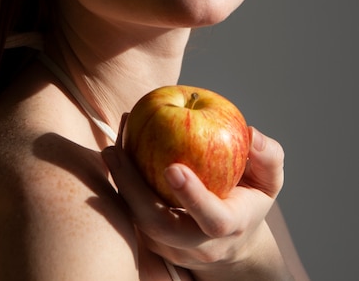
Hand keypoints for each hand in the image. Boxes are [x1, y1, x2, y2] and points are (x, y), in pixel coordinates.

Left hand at [102, 122, 291, 279]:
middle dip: (133, 190)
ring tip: (112, 147)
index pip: (211, 220)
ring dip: (121, 184)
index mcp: (229, 227)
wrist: (231, 242)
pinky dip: (121, 182)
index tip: (173, 167)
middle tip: (116, 152)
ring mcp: (170, 247)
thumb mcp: (269, 180)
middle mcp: (197, 244)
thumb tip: (253, 135)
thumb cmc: (249, 200)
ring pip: (138, 221)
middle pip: (159, 226)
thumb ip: (269, 157)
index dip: (193, 197)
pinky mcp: (152, 240)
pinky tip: (118, 147)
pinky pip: (131, 212)